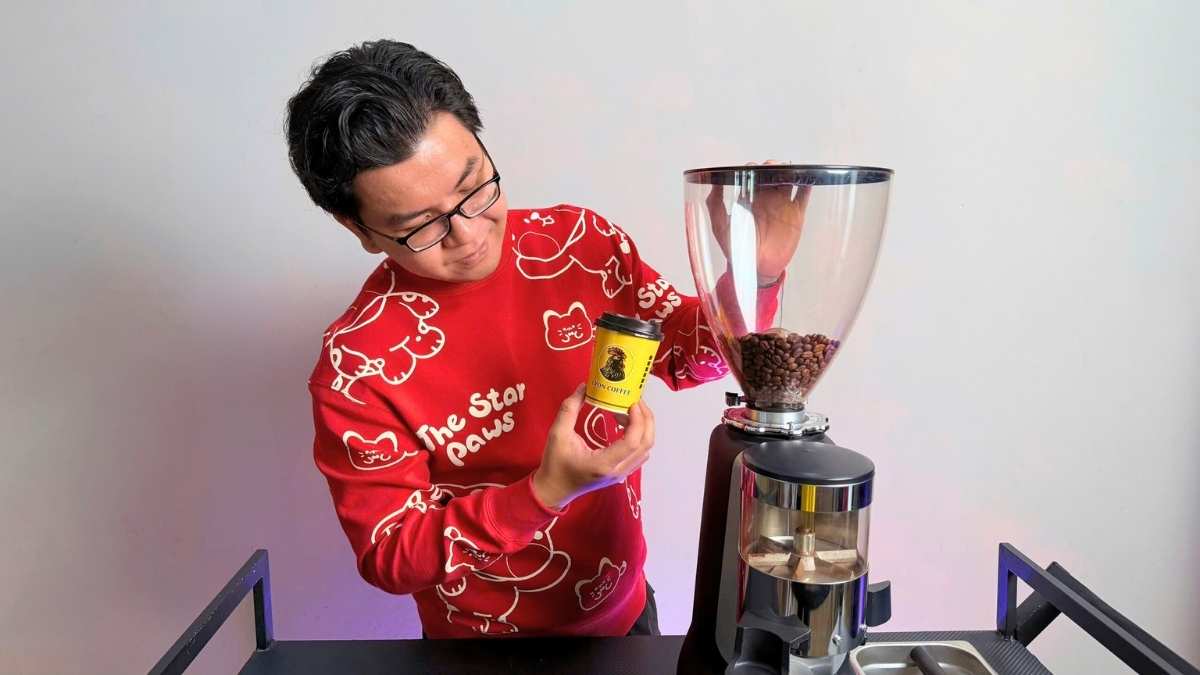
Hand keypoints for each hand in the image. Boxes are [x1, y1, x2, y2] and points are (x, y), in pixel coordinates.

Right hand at [531, 384, 654, 508]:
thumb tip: (584, 387)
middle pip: (646, 444)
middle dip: (646, 419)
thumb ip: (570, 409)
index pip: (632, 442)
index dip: (638, 420)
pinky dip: (639, 435)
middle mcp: (617, 471)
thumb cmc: (555, 464)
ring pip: (645, 449)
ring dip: (643, 427)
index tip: (632, 402)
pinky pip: (639, 453)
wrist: (554, 489)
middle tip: (634, 400)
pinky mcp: (621, 472)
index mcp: (603, 464)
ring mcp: (621, 474)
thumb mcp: (557, 434)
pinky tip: (626, 423)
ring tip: (629, 409)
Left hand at [706, 160, 810, 284]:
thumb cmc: (737, 249)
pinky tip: (806, 178)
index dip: (751, 168)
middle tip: (771, 167)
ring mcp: (782, 205)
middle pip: (771, 174)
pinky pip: (803, 194)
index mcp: (748, 199)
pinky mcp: (796, 214)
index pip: (751, 176)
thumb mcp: (720, 227)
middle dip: (772, 167)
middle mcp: (765, 198)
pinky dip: (806, 184)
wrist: (756, 269)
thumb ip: (715, 206)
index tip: (750, 168)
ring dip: (788, 171)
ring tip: (786, 170)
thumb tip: (713, 182)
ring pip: (788, 180)